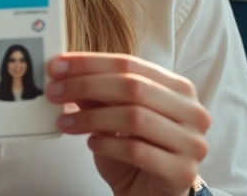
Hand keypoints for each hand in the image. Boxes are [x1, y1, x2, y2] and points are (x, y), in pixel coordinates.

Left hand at [47, 53, 209, 195]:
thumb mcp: (114, 116)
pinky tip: (91, 143)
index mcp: (179, 89)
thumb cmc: (136, 152)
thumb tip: (65, 72)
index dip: (90, 63)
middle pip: (133, 87)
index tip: (58, 66)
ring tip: (66, 122)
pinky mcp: (182, 172)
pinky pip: (137, 150)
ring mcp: (192, 143)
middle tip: (54, 91)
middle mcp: (192, 112)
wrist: (151, 195)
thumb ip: (97, 94)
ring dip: (91, 118)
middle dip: (86, 86)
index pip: (130, 64)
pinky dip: (107, 144)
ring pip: (134, 117)